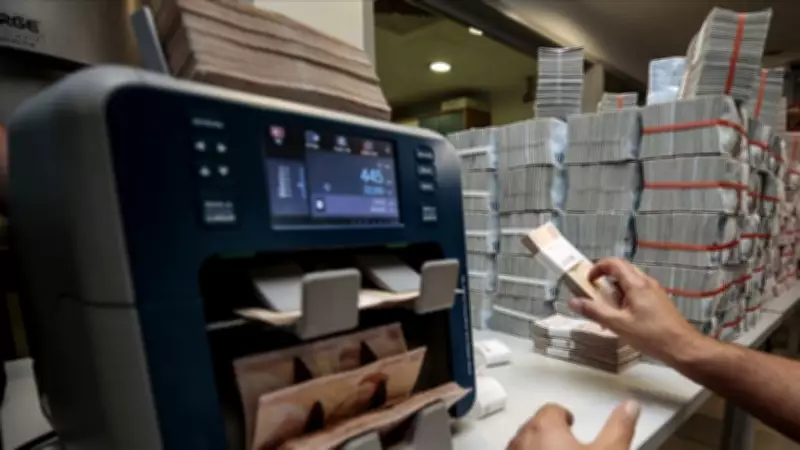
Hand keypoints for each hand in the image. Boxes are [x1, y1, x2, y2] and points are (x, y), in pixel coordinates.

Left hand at [508, 401, 639, 449]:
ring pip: (521, 446)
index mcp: (545, 428)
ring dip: (535, 448)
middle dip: (548, 433)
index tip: (571, 423)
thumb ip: (619, 428)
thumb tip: (630, 405)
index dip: (563, 416)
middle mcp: (522, 440)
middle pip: (533, 427)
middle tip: (565, 444)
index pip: (551, 410)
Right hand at [568, 258, 704, 364]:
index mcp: (636, 284)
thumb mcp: (618, 325)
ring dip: (615, 292)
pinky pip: (638, 293)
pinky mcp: (659, 302)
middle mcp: (647, 283)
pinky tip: (623, 320)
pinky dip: (626, 300)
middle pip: (622, 271)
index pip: (614, 263)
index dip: (598, 268)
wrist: (683, 348)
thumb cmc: (652, 335)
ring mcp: (655, 292)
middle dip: (605, 281)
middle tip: (596, 296)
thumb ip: (595, 312)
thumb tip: (574, 301)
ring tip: (608, 312)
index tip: (588, 280)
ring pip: (630, 283)